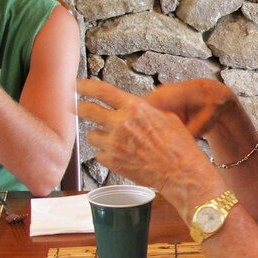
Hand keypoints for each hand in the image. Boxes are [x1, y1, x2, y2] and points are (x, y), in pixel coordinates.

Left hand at [79, 79, 218, 197]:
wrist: (180, 173)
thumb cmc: (178, 147)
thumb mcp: (167, 118)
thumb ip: (145, 111)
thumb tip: (136, 108)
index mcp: (135, 108)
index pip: (103, 91)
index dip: (86, 86)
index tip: (78, 85)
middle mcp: (121, 123)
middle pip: (87, 110)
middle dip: (79, 107)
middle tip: (77, 107)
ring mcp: (114, 144)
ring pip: (91, 135)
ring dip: (98, 135)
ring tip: (111, 140)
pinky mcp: (112, 162)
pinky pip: (99, 154)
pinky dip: (105, 154)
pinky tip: (118, 155)